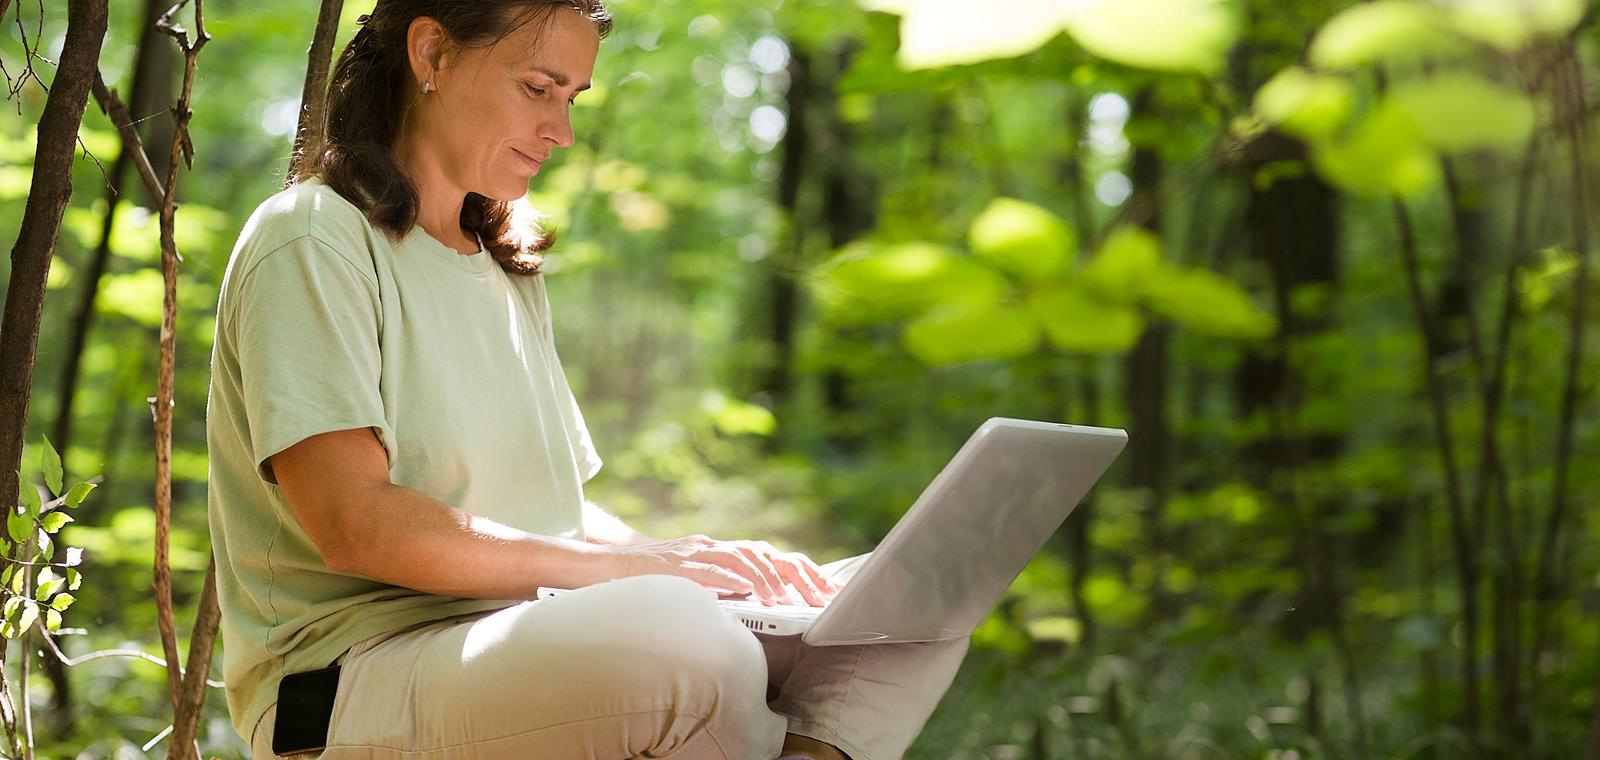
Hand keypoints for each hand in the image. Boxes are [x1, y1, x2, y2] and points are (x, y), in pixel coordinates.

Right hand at [616, 535, 839, 606]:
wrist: (605, 568)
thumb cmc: (650, 583)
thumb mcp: (695, 585)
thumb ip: (723, 591)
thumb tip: (757, 610)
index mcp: (721, 552)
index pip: (771, 557)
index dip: (803, 572)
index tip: (828, 592)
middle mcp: (713, 547)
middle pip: (768, 553)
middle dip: (799, 575)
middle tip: (824, 598)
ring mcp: (696, 552)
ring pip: (743, 557)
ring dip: (769, 578)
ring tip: (787, 599)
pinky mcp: (677, 564)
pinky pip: (709, 568)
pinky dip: (732, 578)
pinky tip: (749, 591)